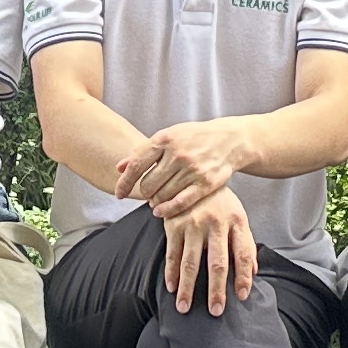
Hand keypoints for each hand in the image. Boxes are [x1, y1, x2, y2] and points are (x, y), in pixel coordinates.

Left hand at [124, 120, 248, 215]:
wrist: (229, 140)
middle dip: (144, 192)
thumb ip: (144, 151)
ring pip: (162, 195)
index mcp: (166, 139)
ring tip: (157, 199)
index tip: (119, 194)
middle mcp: (178, 154)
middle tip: (148, 193)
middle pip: (148, 184)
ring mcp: (192, 169)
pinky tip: (160, 212)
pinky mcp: (205, 183)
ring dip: (155, 201)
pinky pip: (179, 203)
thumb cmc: (195, 138)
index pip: (136, 164)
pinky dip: (166, 210)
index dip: (124, 182)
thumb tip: (119, 167)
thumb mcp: (169, 136)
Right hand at [161, 187, 258, 315]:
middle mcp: (216, 222)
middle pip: (218, 262)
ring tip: (184, 308)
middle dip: (217, 289)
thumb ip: (245, 244)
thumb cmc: (220, 201)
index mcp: (236, 220)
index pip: (244, 253)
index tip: (243, 296)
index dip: (244, 276)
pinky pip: (172, 252)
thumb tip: (252, 273)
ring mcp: (193, 222)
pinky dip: (170, 272)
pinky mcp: (174, 222)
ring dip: (187, 288)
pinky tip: (170, 287)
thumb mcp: (238, 216)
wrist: (193, 172)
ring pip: (190, 262)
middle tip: (216, 311)